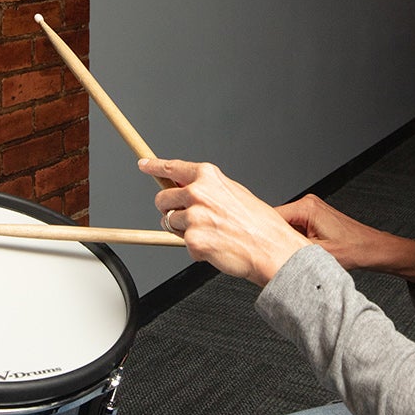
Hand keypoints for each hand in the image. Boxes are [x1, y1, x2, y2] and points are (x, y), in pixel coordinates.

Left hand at [141, 158, 308, 287]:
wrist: (271, 249)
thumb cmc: (259, 224)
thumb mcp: (234, 193)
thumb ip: (208, 189)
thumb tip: (187, 189)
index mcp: (208, 177)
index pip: (172, 168)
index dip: (154, 166)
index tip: (144, 165)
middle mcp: (198, 193)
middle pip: (162, 199)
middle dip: (169, 209)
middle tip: (188, 218)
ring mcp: (193, 217)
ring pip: (169, 223)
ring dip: (184, 231)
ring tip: (211, 233)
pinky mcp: (192, 240)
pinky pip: (183, 244)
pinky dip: (196, 248)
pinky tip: (216, 246)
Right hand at [273, 193, 414, 283]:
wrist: (374, 250)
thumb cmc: (355, 250)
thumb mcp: (317, 255)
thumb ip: (291, 252)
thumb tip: (271, 255)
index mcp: (307, 207)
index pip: (272, 216)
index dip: (262, 233)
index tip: (256, 248)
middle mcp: (308, 204)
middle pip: (277, 221)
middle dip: (275, 239)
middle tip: (273, 255)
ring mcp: (311, 210)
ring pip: (286, 226)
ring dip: (286, 241)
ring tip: (291, 255)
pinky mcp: (314, 218)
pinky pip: (295, 228)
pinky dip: (294, 241)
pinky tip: (299, 252)